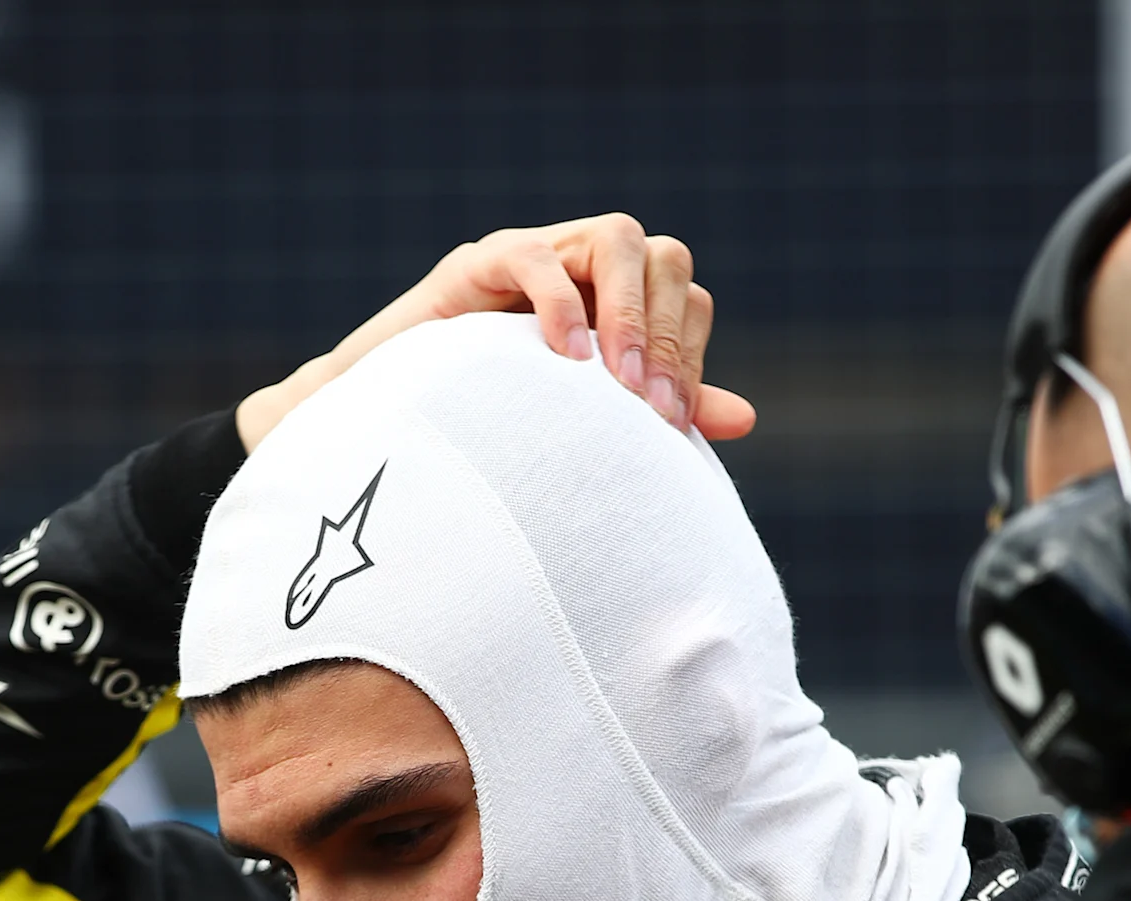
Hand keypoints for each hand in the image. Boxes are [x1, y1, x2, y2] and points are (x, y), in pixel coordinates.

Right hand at [237, 216, 757, 449]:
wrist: (384, 433)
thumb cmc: (490, 428)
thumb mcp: (586, 424)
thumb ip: (661, 411)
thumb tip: (747, 417)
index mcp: (616, 305)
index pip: (687, 298)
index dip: (691, 356)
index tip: (670, 428)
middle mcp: (582, 270)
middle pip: (663, 256)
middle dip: (666, 336)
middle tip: (649, 409)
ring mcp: (533, 257)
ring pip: (615, 238)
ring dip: (627, 312)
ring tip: (613, 381)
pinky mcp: (477, 263)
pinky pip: (534, 254)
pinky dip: (559, 302)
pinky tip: (566, 359)